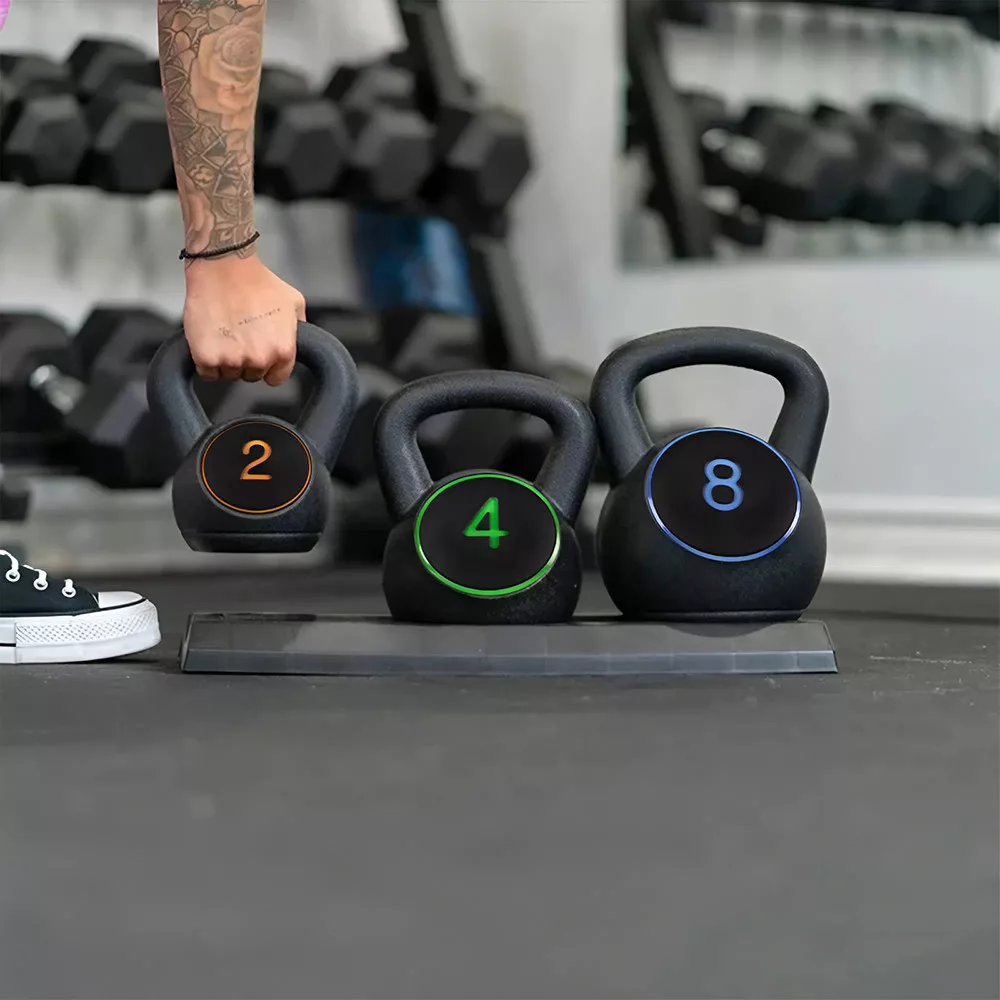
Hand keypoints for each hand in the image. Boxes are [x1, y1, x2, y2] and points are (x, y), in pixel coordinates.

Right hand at [182, 255, 305, 384]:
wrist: (223, 267)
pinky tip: (210, 338)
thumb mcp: (293, 302)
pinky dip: (205, 360)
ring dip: (225, 360)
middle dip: (245, 360)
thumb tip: (303, 341)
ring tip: (225, 332)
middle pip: (251, 376)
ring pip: (228, 375)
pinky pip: (207, 372)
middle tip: (239, 334)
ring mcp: (232, 360)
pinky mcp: (206, 357)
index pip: (276, 378)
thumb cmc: (256, 280)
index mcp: (283, 350)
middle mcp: (259, 359)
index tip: (259, 352)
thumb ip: (299, 328)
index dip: (267, 366)